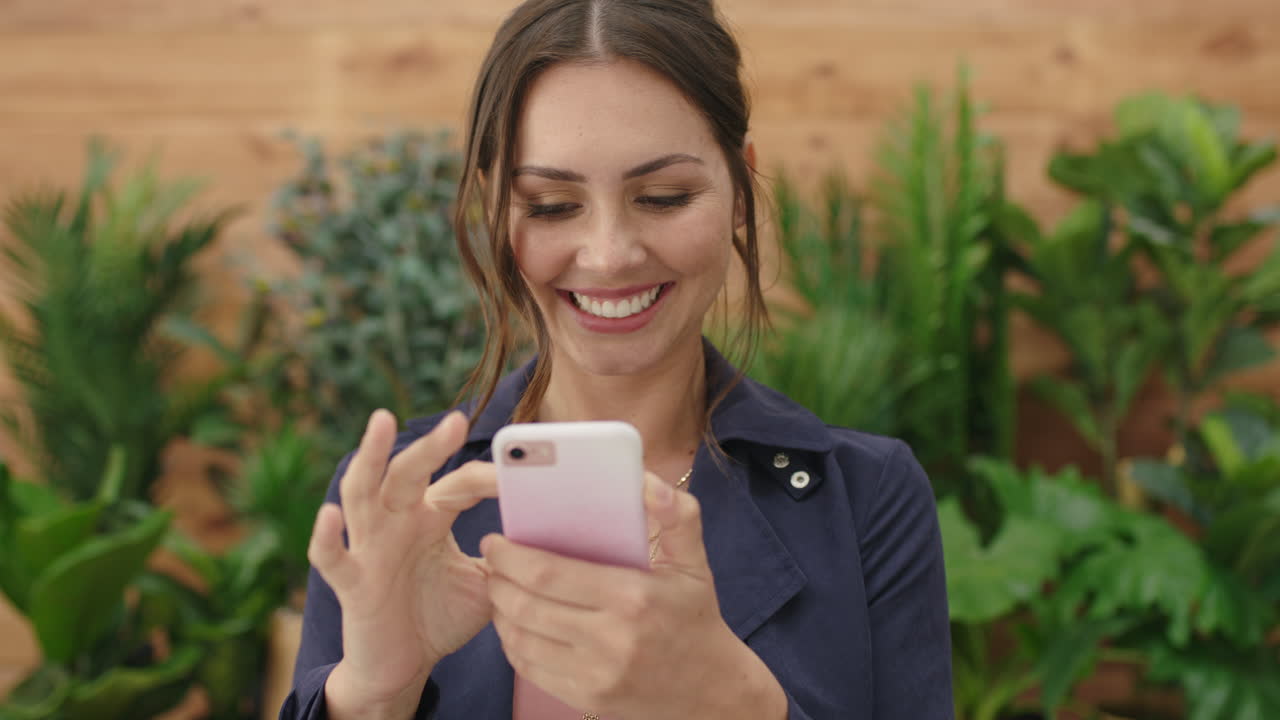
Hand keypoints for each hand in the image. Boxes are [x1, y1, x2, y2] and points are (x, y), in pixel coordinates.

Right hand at [307, 410, 498, 715]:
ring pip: (362, 494)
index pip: (460, 483)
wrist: (400, 667)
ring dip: (370, 458)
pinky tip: (329, 515)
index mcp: (430, 516)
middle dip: (431, 446)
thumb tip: (553, 535)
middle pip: (409, 472)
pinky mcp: (350, 582)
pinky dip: (326, 536)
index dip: (490, 478)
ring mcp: (369, 547)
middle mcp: (396, 520)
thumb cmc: (440, 616)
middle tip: (456, 421)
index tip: (525, 473)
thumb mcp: (485, 583)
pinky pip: (332, 557)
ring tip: (381, 423)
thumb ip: (510, 557)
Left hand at [481, 473, 787, 718]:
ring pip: (521, 638)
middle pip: (526, 605)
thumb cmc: (695, 616)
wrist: (711, 691)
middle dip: (498, 580)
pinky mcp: (586, 698)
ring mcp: (595, 674)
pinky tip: (515, 624)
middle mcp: (611, 638)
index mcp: (632, 596)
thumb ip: (677, 514)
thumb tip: (646, 482)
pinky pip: (530, 668)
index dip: (510, 556)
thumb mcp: (695, 562)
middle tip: (491, 561)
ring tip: (499, 589)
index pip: (548, 573)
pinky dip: (512, 643)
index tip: (495, 539)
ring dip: (500, 611)